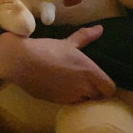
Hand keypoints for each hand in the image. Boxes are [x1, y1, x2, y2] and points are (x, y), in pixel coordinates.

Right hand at [0, 25, 115, 103]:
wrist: (23, 62)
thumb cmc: (47, 49)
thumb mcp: (68, 42)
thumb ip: (86, 37)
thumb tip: (100, 29)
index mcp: (89, 71)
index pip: (109, 88)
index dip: (106, 84)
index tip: (100, 78)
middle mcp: (84, 87)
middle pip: (99, 97)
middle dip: (95, 90)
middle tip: (87, 80)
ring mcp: (71, 97)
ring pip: (85, 101)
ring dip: (83, 95)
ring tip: (73, 83)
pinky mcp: (59, 102)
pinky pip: (72, 103)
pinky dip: (70, 97)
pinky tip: (61, 86)